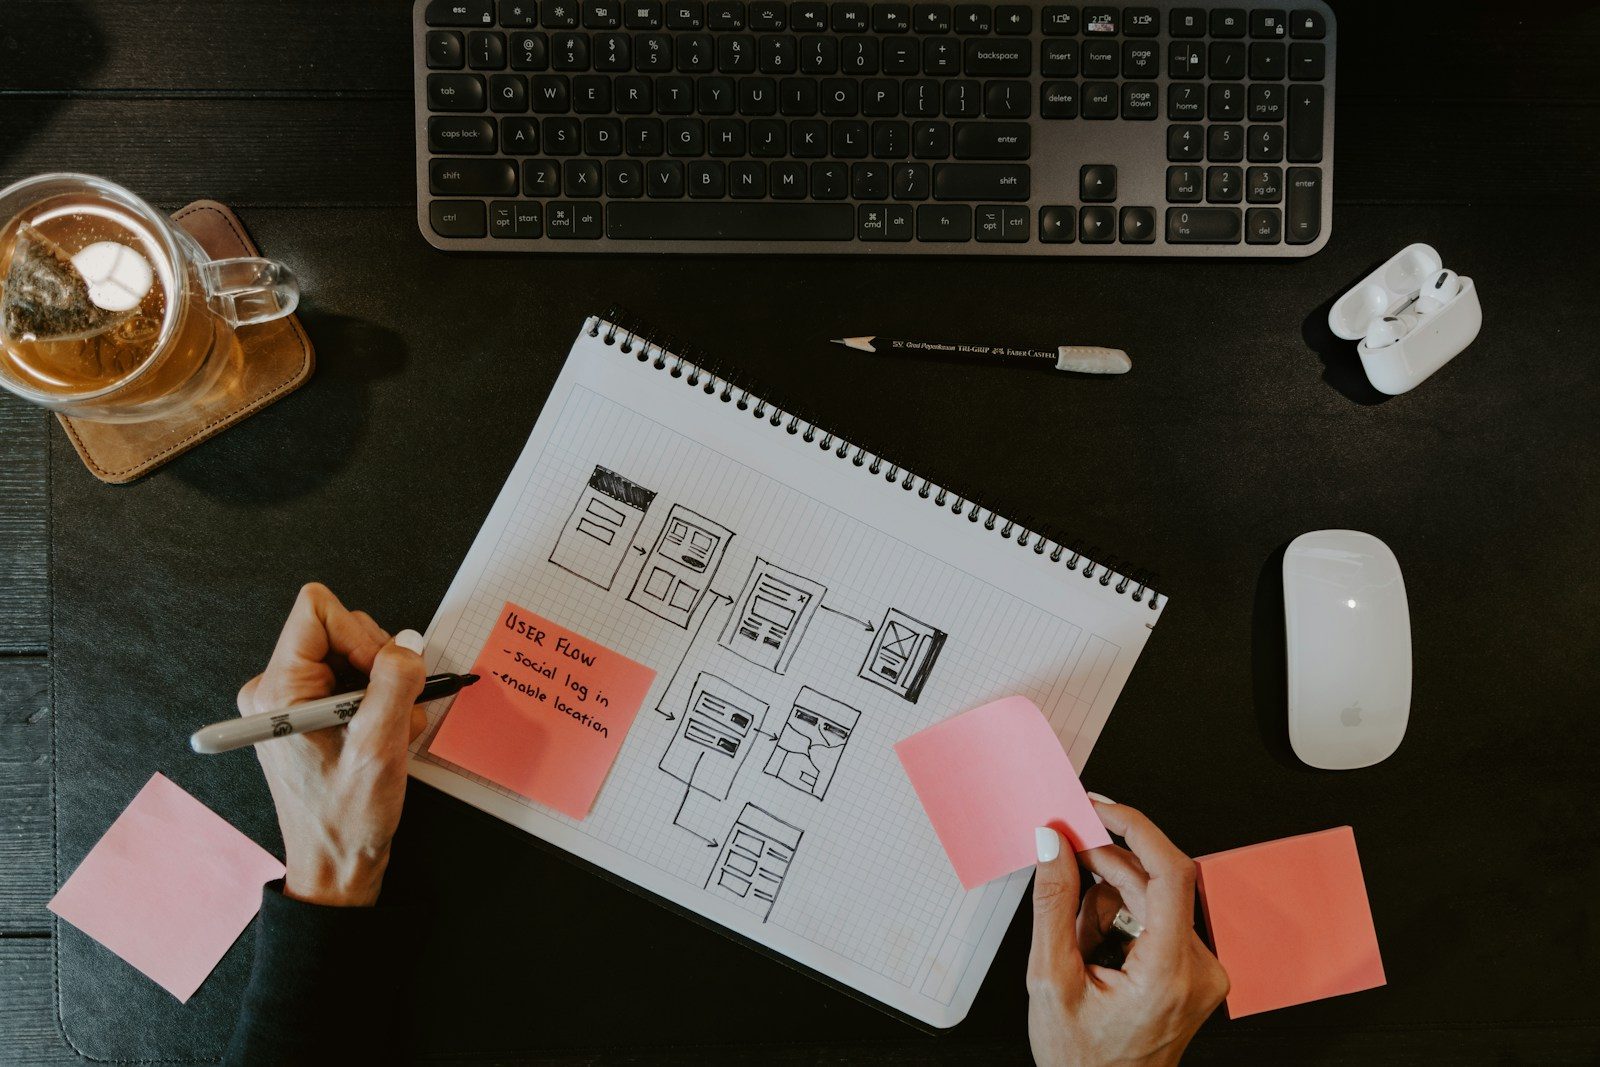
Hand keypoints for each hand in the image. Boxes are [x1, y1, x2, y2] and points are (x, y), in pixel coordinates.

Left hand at [236, 583, 426, 906]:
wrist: (336, 867)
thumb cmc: (345, 820)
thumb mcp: (379, 749)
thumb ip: (395, 685)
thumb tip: (409, 644)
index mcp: (278, 690)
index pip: (317, 610)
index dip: (361, 634)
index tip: (382, 675)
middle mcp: (277, 689)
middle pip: (342, 629)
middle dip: (381, 667)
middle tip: (391, 714)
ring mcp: (293, 701)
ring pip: (356, 656)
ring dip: (388, 691)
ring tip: (391, 736)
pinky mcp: (310, 713)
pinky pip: (356, 682)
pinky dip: (382, 705)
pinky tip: (385, 741)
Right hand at [1026, 799, 1228, 1066]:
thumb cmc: (1081, 1059)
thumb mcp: (1049, 980)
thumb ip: (1052, 904)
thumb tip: (1052, 844)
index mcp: (1168, 974)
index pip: (1172, 874)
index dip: (1136, 829)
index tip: (1100, 808)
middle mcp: (1198, 970)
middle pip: (1155, 882)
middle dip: (1104, 870)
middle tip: (1062, 858)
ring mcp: (1202, 971)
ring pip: (1154, 897)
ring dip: (1108, 900)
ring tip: (1077, 940)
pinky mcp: (1194, 970)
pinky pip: (1159, 917)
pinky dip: (1121, 918)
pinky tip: (1094, 947)